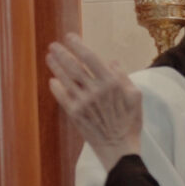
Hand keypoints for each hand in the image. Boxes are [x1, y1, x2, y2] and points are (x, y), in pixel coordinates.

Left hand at [46, 34, 142, 159]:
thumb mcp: (135, 96)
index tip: (70, 37)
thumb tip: (112, 62)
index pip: (90, 58)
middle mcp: (95, 90)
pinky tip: (52, 80)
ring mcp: (83, 102)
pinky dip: (55, 87)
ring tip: (49, 57)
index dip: (77, 45)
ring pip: (65, 78)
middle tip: (53, 45)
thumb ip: (123, 77)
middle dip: (62, 53)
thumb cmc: (130, 123)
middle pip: (73, 65)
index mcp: (111, 83)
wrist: (118, 148)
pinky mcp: (75, 114)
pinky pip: (61, 96)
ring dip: (55, 66)